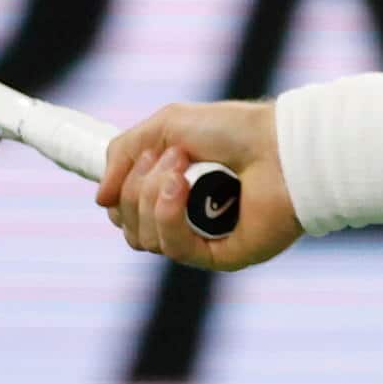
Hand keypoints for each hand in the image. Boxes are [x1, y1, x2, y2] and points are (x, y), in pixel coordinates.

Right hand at [97, 98, 299, 271]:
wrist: (281, 143)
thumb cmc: (235, 130)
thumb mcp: (165, 126)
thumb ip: (123, 154)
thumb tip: (101, 200)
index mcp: (177, 195)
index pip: (125, 212)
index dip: (121, 191)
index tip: (139, 160)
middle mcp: (189, 222)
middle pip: (128, 227)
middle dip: (138, 187)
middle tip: (173, 155)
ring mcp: (205, 241)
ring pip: (144, 239)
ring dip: (153, 195)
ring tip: (184, 165)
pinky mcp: (222, 256)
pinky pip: (174, 249)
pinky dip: (169, 214)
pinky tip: (181, 187)